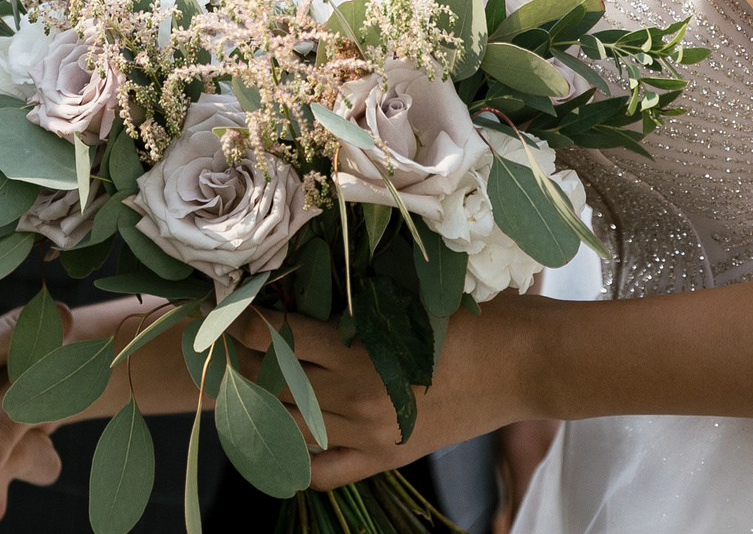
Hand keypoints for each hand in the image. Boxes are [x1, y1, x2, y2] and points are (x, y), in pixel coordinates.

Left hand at [231, 299, 537, 491]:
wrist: (526, 363)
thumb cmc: (474, 315)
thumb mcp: (409, 295)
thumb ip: (357, 294)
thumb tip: (304, 278)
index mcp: (360, 351)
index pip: (278, 336)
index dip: (245, 322)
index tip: (229, 307)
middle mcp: (356, 400)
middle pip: (273, 386)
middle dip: (244, 363)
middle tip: (226, 343)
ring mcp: (370, 435)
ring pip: (289, 428)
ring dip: (262, 405)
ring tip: (246, 382)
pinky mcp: (387, 456)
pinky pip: (324, 473)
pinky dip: (295, 460)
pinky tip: (283, 437)